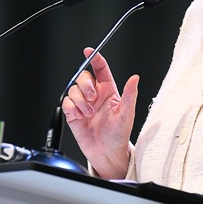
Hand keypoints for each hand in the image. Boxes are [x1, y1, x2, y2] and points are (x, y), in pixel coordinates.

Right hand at [62, 48, 138, 178]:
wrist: (107, 152)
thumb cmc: (119, 134)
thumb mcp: (127, 114)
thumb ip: (130, 94)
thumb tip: (135, 78)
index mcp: (108, 90)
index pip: (100, 68)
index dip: (94, 57)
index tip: (88, 51)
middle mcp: (95, 95)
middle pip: (84, 77)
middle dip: (86, 86)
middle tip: (92, 99)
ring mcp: (83, 104)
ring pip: (74, 90)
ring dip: (80, 101)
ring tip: (89, 114)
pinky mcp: (73, 113)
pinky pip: (67, 103)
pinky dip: (72, 108)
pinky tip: (80, 117)